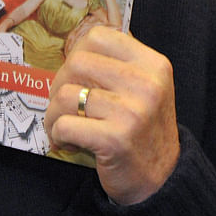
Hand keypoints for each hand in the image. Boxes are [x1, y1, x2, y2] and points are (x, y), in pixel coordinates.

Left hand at [44, 26, 179, 204]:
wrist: (161, 179)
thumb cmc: (140, 129)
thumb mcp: (140, 88)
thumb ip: (112, 65)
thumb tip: (68, 49)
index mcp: (153, 64)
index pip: (97, 36)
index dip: (76, 53)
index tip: (76, 76)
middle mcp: (146, 84)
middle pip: (76, 63)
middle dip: (59, 86)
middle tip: (65, 107)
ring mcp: (132, 112)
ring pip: (65, 95)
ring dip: (54, 115)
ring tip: (65, 127)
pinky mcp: (116, 139)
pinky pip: (63, 124)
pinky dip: (57, 135)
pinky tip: (71, 143)